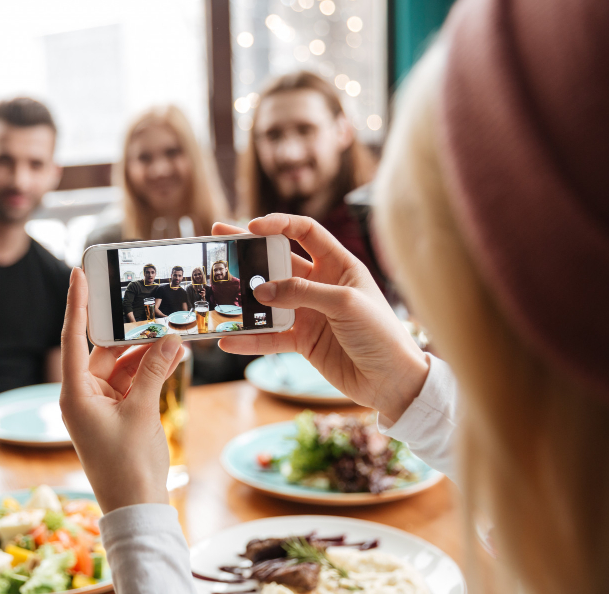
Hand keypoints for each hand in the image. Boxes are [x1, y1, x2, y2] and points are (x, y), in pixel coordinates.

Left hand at [59, 268, 185, 511]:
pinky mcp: (117, 415)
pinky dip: (150, 371)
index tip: (77, 273)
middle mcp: (83, 396)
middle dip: (131, 334)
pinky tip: (174, 357)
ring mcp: (100, 406)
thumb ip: (154, 370)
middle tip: (153, 309)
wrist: (137, 509)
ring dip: (147, 354)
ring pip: (123, 366)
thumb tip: (169, 339)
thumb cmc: (129, 465)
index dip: (77, 304)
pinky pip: (133, 383)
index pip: (74, 338)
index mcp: (75, 394)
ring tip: (175, 337)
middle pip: (104, 351)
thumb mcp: (143, 411)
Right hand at [215, 214, 428, 421]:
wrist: (393, 383)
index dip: (279, 224)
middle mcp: (322, 284)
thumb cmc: (381, 334)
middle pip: (278, 261)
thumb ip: (302, 292)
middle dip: (249, 251)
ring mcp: (310, 313)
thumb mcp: (345, 303)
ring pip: (268, 300)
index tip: (252, 227)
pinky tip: (228, 338)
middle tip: (219, 239)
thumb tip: (261, 290)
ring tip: (216, 292)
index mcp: (340, 265)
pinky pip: (269, 336)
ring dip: (244, 297)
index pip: (305, 232)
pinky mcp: (302, 341)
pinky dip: (249, 339)